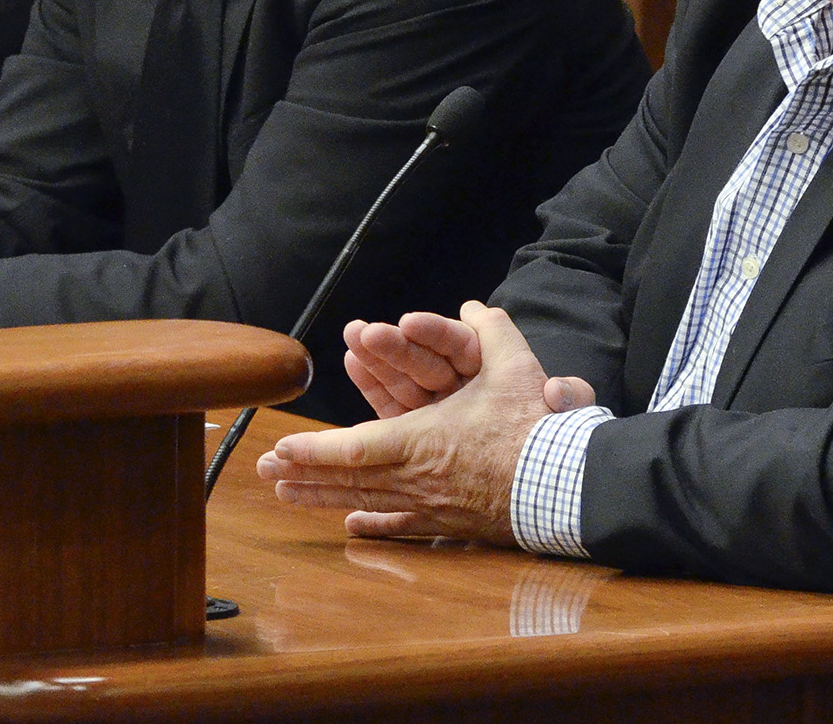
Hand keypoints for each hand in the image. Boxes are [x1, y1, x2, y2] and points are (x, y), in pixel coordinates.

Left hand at [259, 301, 595, 542]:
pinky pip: (400, 526)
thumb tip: (477, 305)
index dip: (312, 451)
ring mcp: (429, 505)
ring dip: (324, 497)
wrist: (565, 488)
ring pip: (366, 502)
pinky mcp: (447, 524)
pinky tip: (352, 524)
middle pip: (348, 480)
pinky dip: (372, 523)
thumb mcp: (516, 370)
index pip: (352, 449)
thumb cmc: (534, 429)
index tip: (280, 450)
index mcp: (421, 440)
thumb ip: (493, 332)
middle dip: (304, 474)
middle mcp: (416, 478)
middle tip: (267, 471)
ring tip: (288, 495)